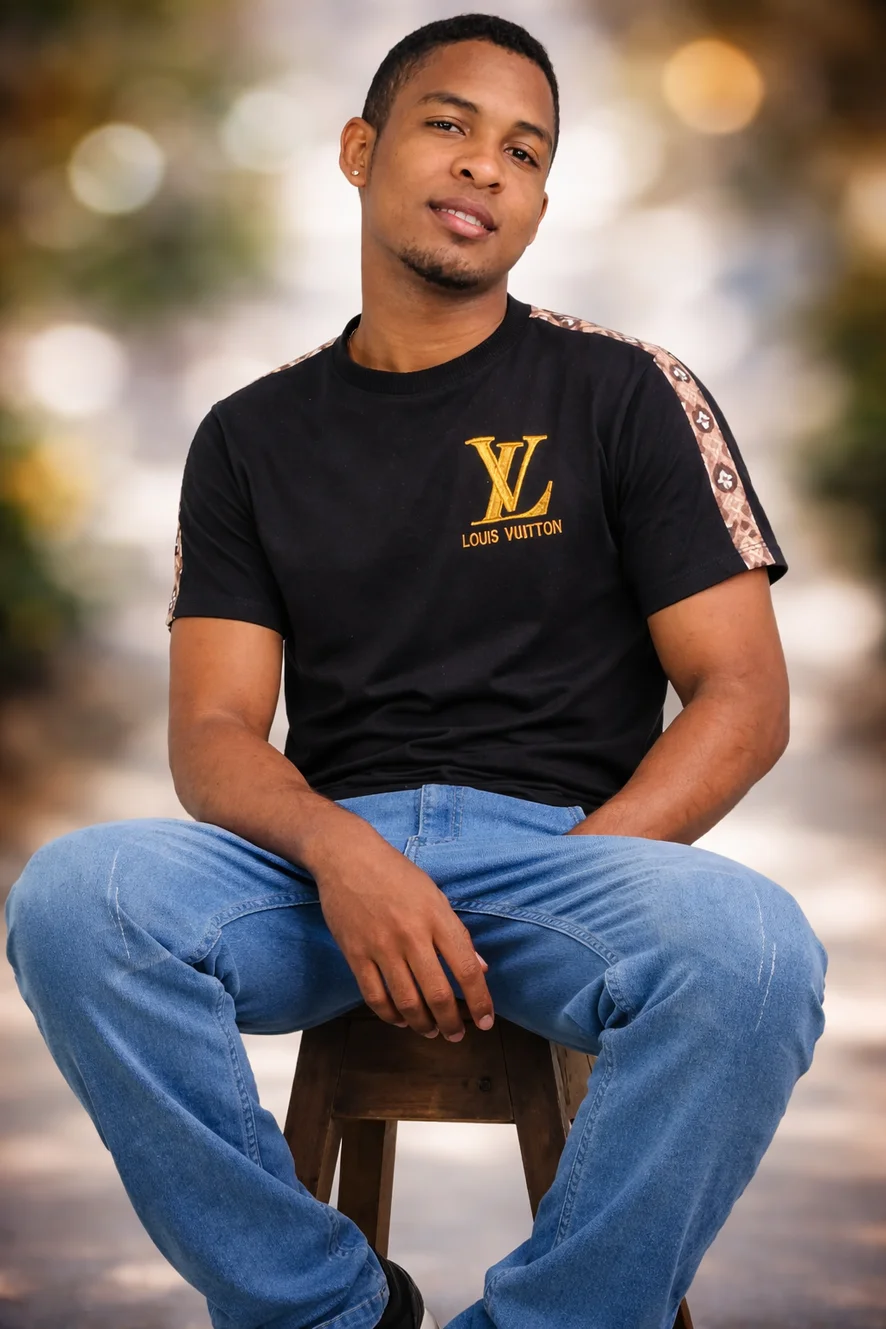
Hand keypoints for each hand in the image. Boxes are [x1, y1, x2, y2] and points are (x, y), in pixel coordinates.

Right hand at [308, 821, 493, 1041]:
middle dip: (451, 1023)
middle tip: (457, 1034)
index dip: (480, 1001)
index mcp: (437, 917)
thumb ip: (456, 934)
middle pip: (438, 994)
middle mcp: (411, 935)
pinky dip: (391, 1015)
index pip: (466, 969)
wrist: (347, 857)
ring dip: (423, 1025)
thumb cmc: (396, 873)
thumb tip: (480, 967)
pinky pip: (375, 997)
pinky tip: (402, 1019)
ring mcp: (381, 947)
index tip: (485, 1021)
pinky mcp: (355, 954)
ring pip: (407, 1002)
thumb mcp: (434, 895)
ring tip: (431, 1032)